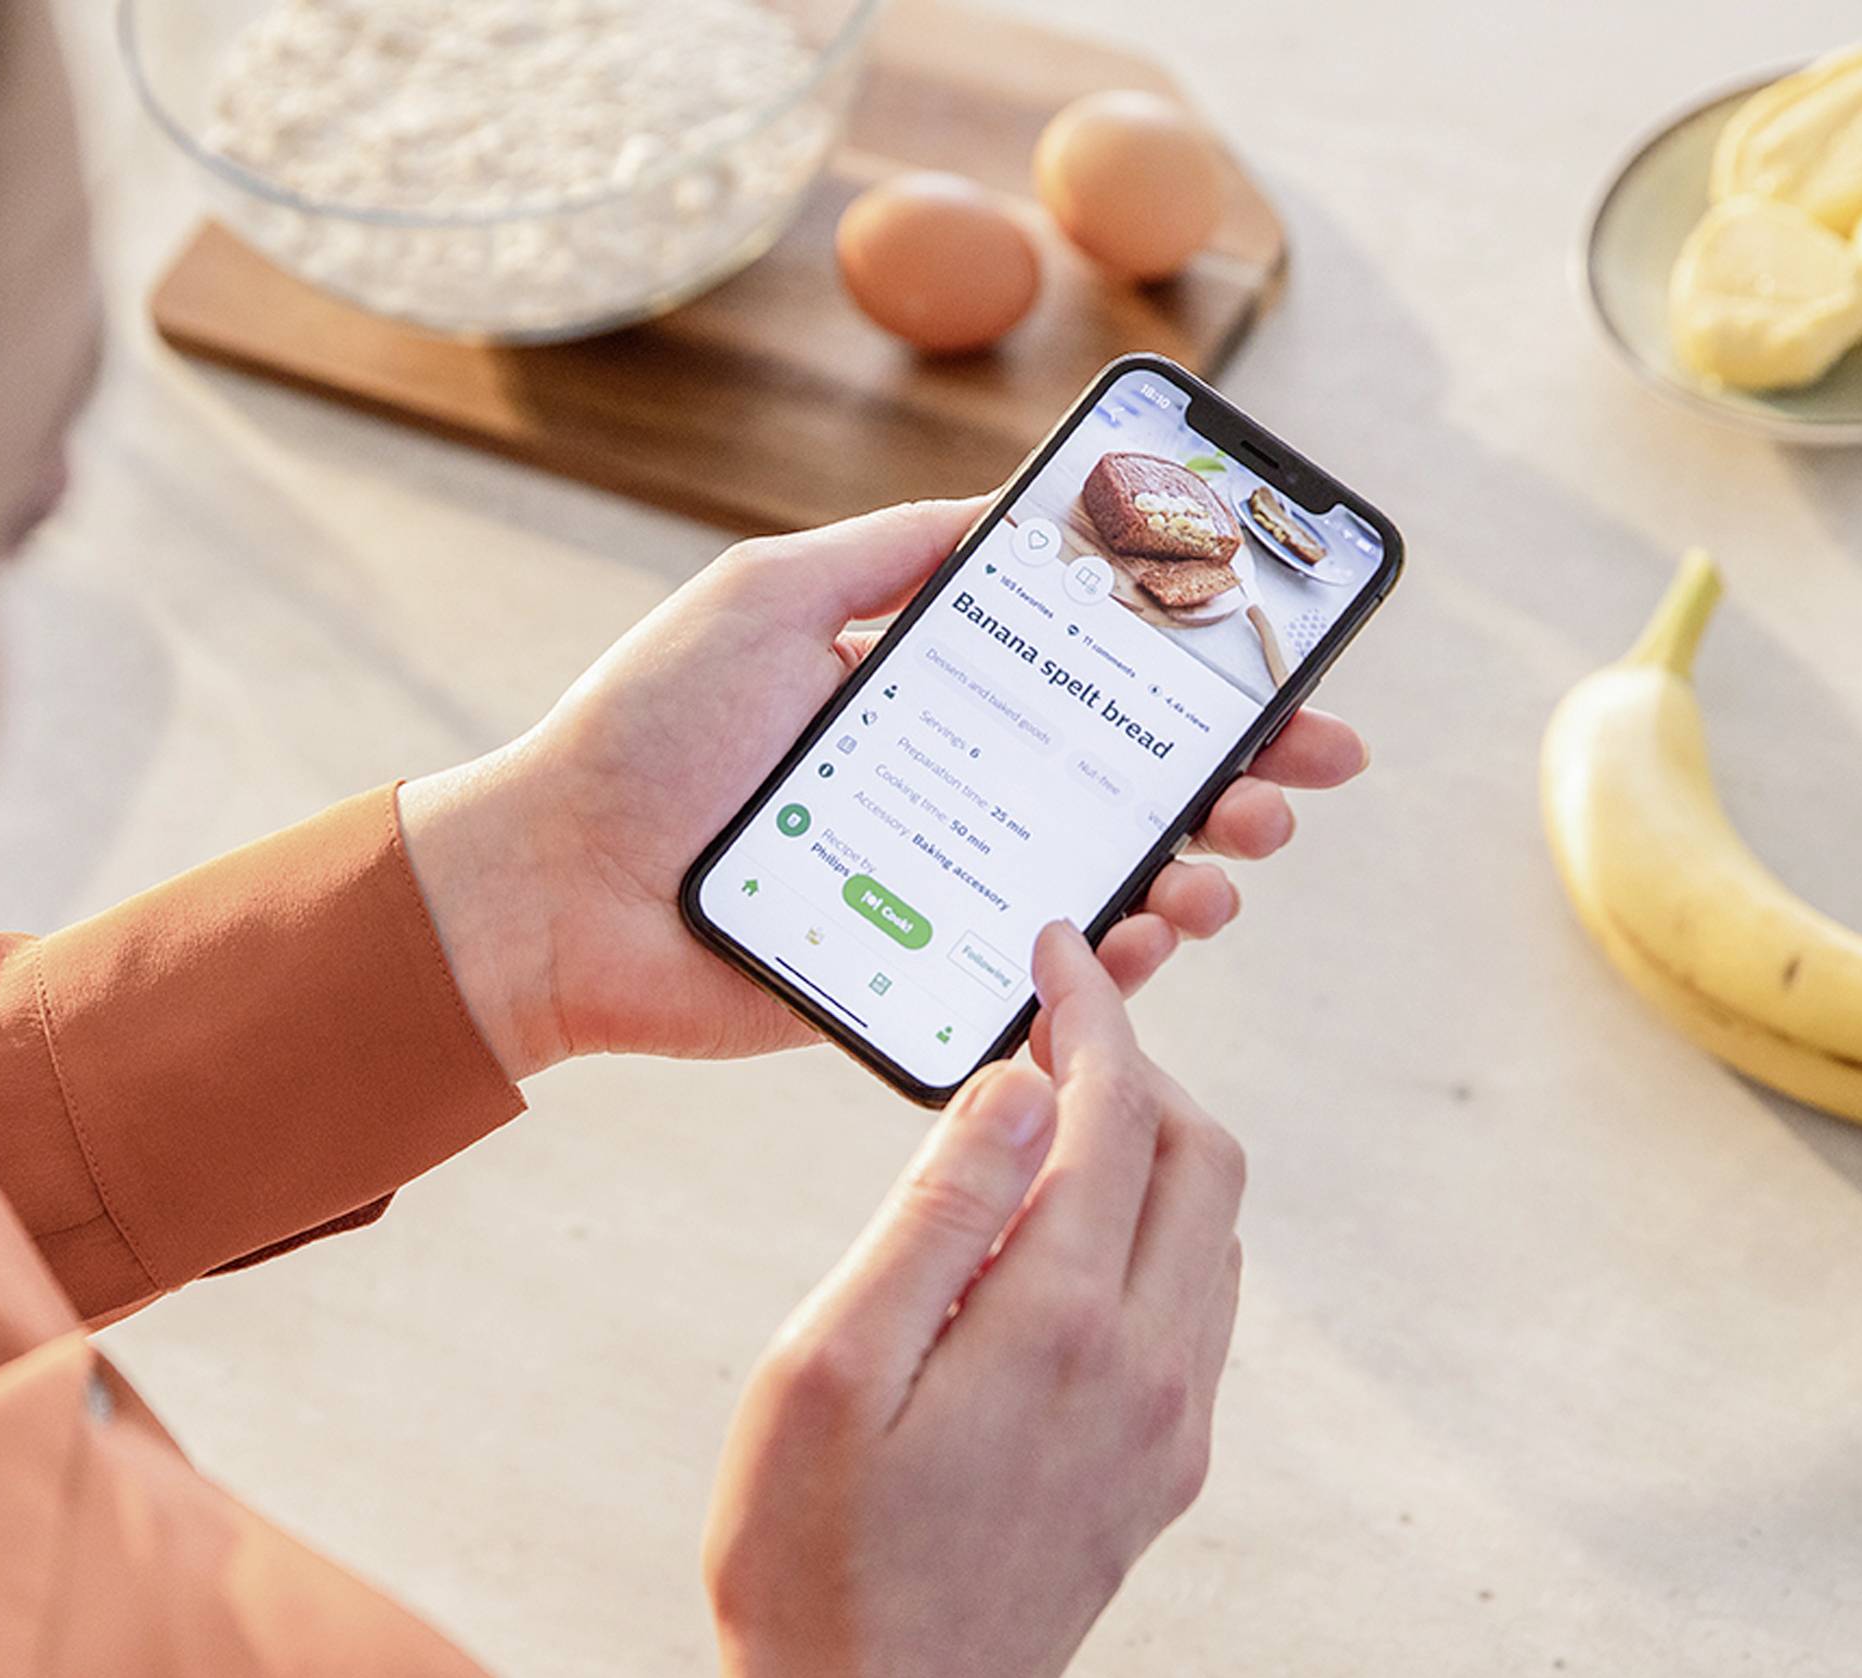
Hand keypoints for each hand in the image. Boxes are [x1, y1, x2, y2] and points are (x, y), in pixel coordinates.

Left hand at [398, 499, 1368, 1074]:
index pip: (1092, 683)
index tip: (1283, 666)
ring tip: (1240, 854)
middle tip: (1311, 774)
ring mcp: (946, 891)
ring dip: (1202, 866)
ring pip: (1111, 885)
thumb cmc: (644, 732)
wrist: (551, 885)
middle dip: (1241, 777)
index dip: (1193, 677)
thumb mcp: (768, 596)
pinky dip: (1121, 960)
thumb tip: (1019, 514)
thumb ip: (892, 554)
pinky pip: (1047, 979)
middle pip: (1132, 786)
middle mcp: (954, 795)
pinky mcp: (921, 980)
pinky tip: (1160, 928)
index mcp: (929, 701)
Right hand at [699, 926, 1243, 1677]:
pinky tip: (1067, 1244)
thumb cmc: (810, 1552)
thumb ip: (932, 1213)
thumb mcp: (826, 1364)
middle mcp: (1150, 1370)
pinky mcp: (1165, 1477)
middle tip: (1048, 1033)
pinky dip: (1157, 1236)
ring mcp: (1171, 1430)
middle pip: (1203, 1159)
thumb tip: (1018, 1090)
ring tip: (1051, 1128)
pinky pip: (1199, 1313)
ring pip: (1216, 1235)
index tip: (1053, 948)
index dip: (1089, 1012)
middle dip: (1136, 1070)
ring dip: (1154, 1152)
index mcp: (1059, 1327)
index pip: (1113, 1114)